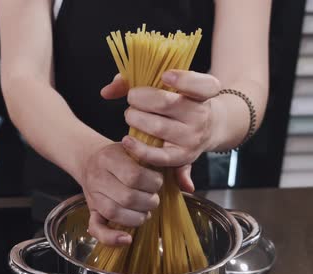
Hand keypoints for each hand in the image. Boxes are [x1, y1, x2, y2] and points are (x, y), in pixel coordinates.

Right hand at [81, 142, 162, 245]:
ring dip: (137, 217)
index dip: (152, 182)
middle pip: (127, 196)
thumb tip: (188, 186)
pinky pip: (96, 228)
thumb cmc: (121, 156)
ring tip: (145, 212)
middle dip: (148, 201)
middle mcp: (97, 177)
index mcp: (109, 158)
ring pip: (115, 212)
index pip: (134, 175)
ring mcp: (93, 196)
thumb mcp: (137, 150)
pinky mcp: (92, 211)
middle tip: (153, 198)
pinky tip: (126, 239)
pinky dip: (111, 238)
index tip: (158, 182)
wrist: (91, 160)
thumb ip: (161, 162)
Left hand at [101, 70, 221, 191]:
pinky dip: (139, 149)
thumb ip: (134, 81)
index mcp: (204, 93)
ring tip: (131, 115)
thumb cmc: (177, 102)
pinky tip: (126, 140)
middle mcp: (201, 115)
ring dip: (136, 119)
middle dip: (140, 98)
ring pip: (158, 127)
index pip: (203, 86)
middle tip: (132, 98)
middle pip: (166, 104)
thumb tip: (107, 92)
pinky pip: (158, 156)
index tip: (164, 75)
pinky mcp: (184, 157)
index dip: (184, 80)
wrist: (205, 129)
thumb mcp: (167, 86)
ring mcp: (193, 138)